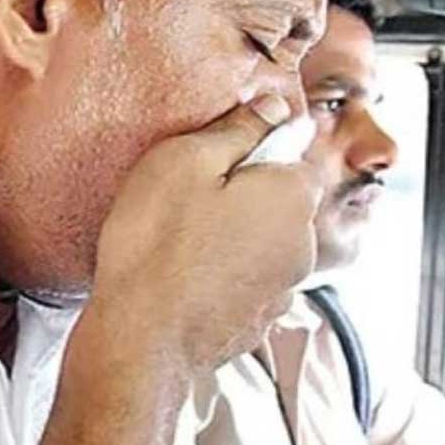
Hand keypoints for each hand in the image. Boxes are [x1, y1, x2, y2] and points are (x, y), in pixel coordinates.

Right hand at [89, 94, 321, 370]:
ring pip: (264, 242)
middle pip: (280, 199)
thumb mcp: (185, 160)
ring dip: (234, 235)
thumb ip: (238, 129)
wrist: (143, 336)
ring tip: (179, 240)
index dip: (252, 148)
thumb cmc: (157, 244)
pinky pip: (247, 280)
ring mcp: (283, 288)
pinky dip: (224, 274)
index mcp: (291, 195)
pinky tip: (184, 276)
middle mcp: (301, 243)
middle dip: (244, 193)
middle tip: (186, 196)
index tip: (211, 158)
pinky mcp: (257, 320)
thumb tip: (275, 107)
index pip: (293, 152)